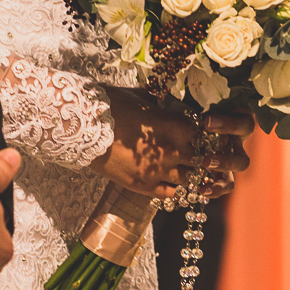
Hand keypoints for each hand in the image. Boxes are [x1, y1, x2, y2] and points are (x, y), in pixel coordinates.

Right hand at [89, 88, 253, 198]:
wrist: (82, 128)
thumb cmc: (111, 106)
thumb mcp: (141, 98)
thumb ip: (160, 101)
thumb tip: (168, 95)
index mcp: (176, 126)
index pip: (207, 136)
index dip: (207, 136)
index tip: (203, 135)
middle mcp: (173, 150)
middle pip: (203, 160)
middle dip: (202, 157)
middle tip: (199, 154)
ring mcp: (159, 171)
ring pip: (191, 180)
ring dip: (191, 174)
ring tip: (186, 169)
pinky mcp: (144, 186)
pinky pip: (171, 194)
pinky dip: (175, 189)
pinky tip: (172, 182)